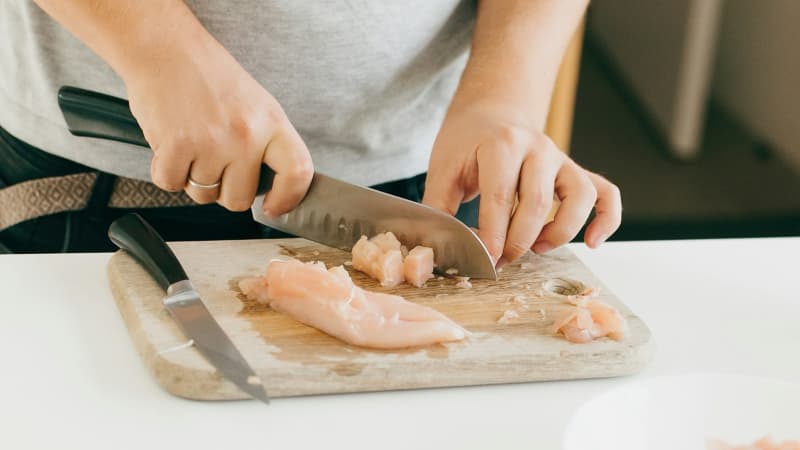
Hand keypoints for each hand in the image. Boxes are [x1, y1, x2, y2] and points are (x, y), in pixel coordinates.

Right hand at [123, 30, 312, 213]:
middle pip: (239, 199)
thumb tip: (273, 187)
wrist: (164, 47)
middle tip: (215, 162)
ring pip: (204, 194)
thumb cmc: (207, 75)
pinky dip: (166, 171)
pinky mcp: (176, 147)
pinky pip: (171, 184)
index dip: (287, 198)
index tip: (274, 206)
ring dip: (193, 178)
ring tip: (192, 144)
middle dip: (224, 189)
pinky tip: (171, 145)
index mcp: (272, 122)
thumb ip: (267, 144)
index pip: (297, 173)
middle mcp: (246, 135)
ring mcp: (212, 143)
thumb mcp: (256, 104)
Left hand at [423, 103, 621, 266]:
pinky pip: (605, 193)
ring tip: (538, 248)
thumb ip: (439, 207)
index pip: (500, 196)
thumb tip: (438, 247)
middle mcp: (538, 148)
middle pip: (538, 202)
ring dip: (561, 231)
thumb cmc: (467, 143)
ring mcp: (561, 159)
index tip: (484, 260)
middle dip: (518, 241)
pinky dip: (606, 219)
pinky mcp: (575, 171)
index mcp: (502, 145)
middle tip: (500, 262)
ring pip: (579, 197)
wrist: (491, 113)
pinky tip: (591, 242)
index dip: (493, 235)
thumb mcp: (443, 168)